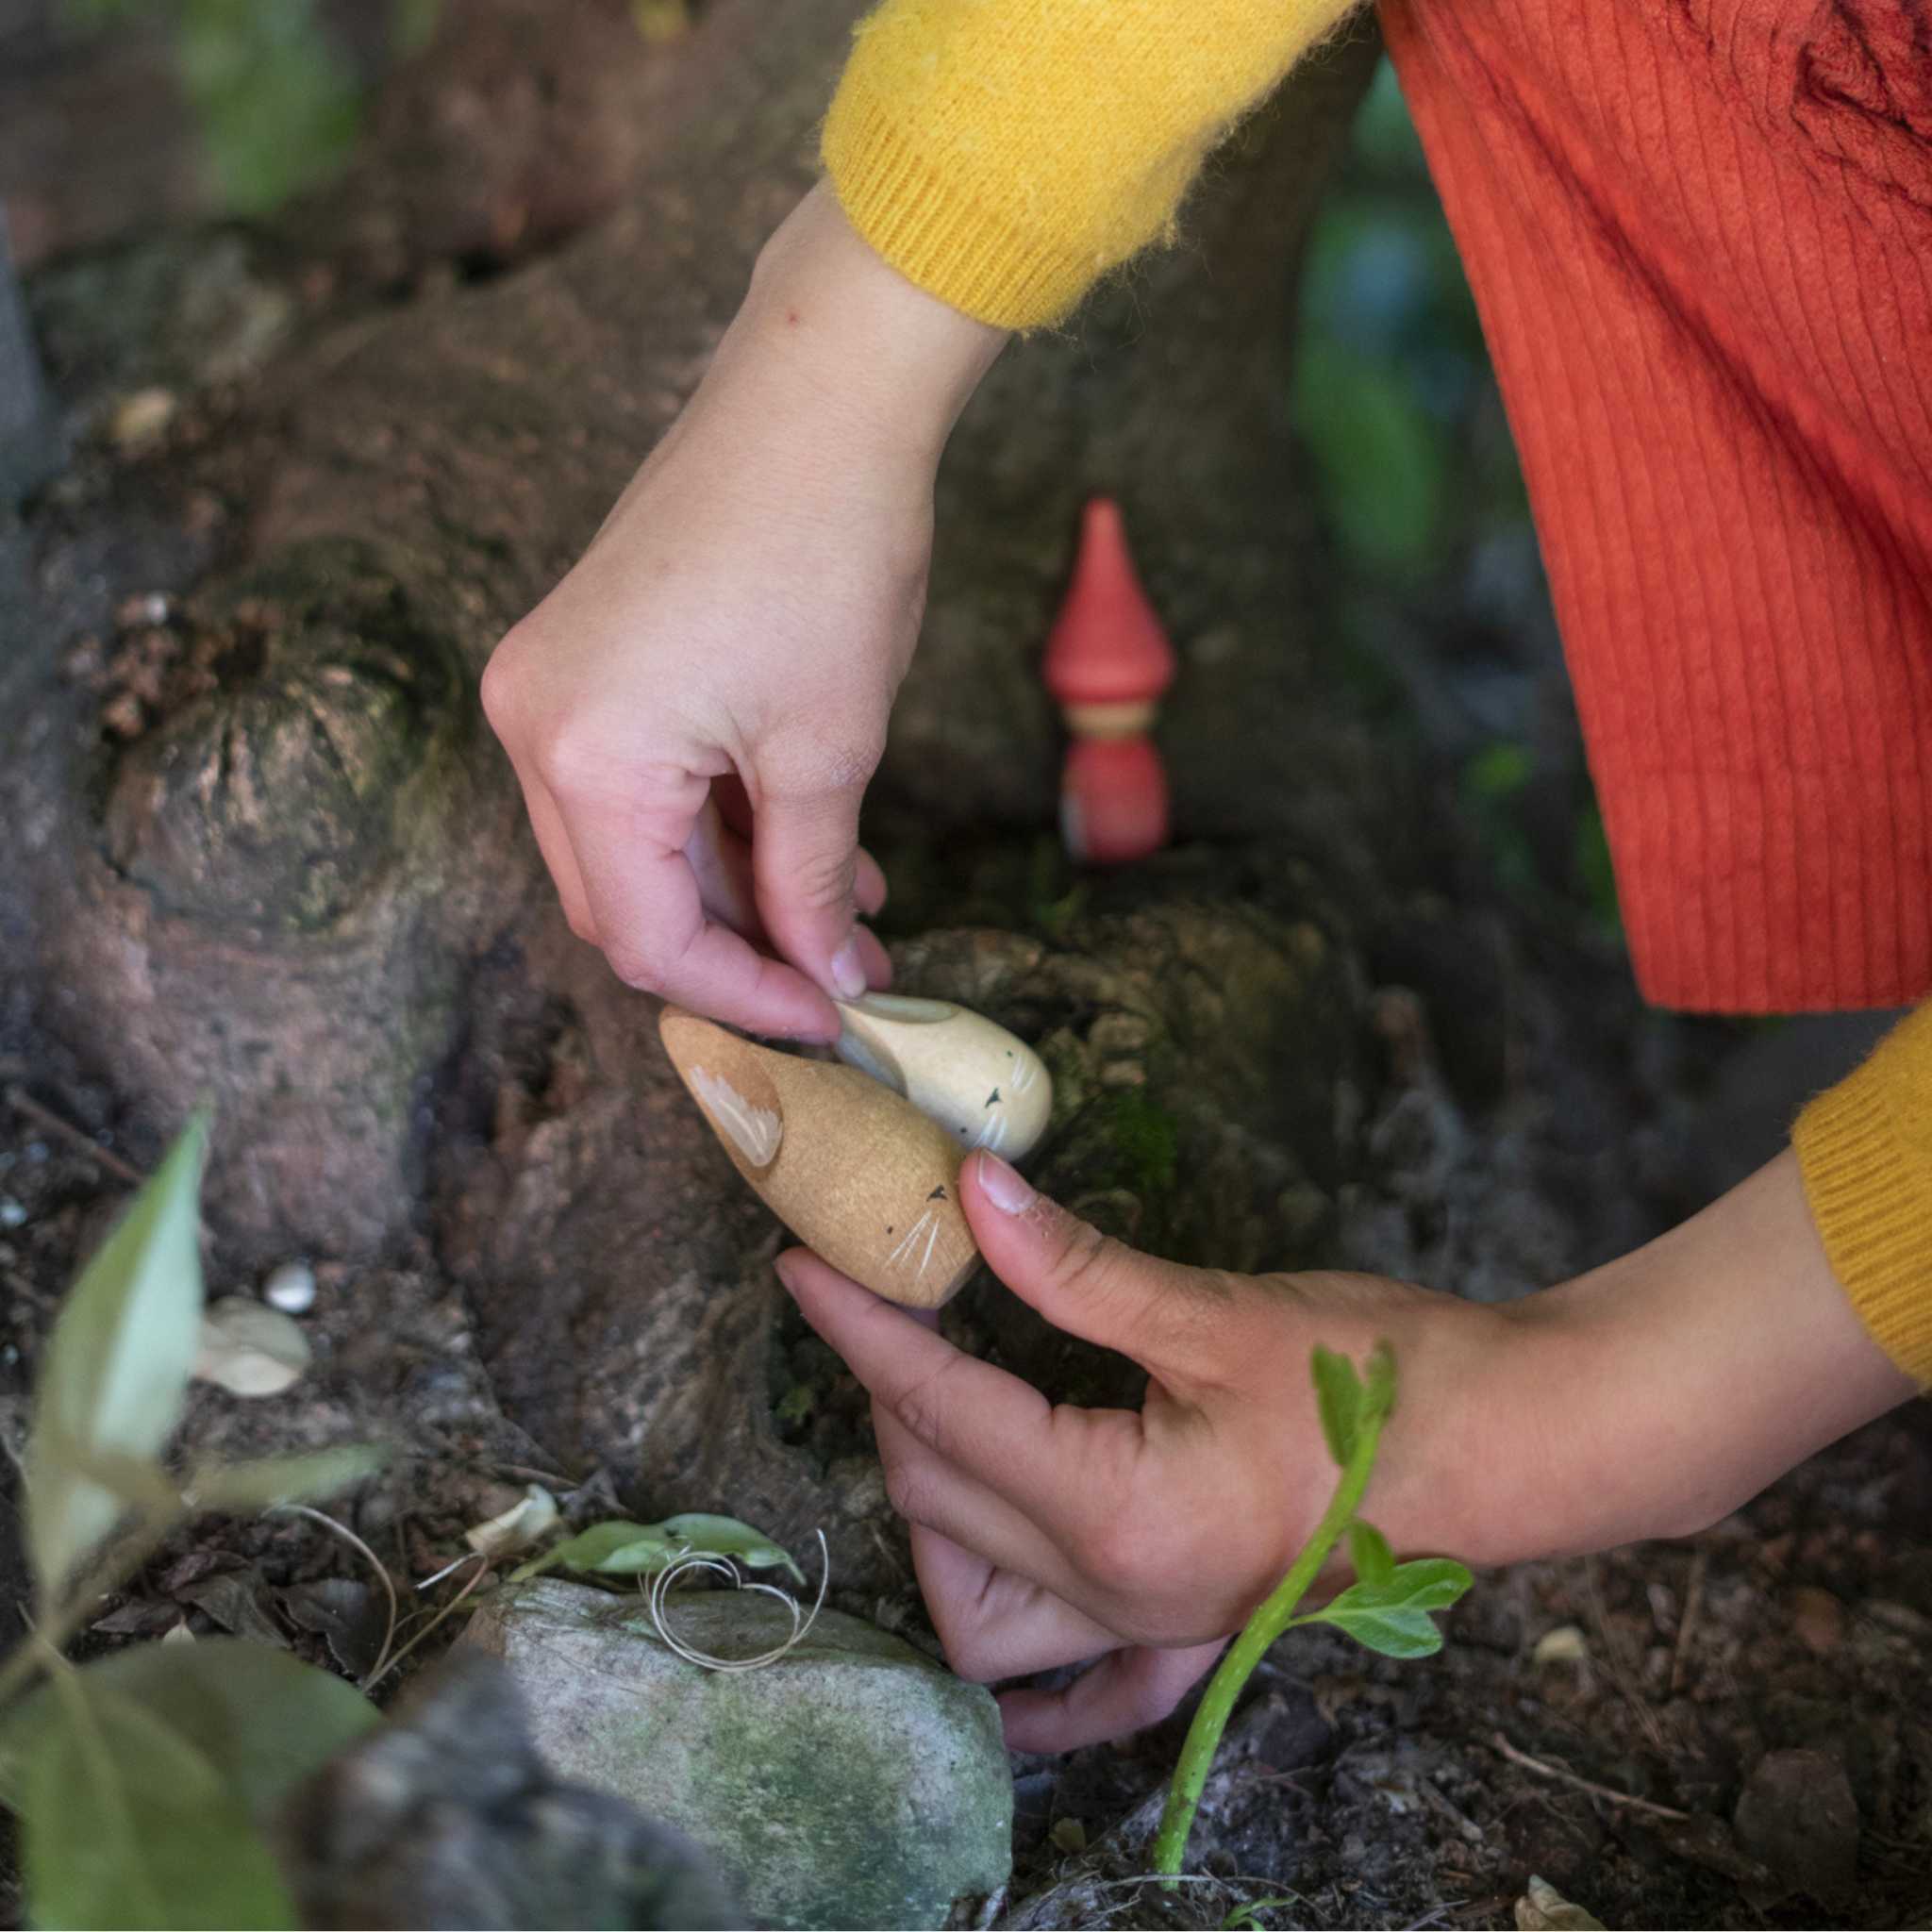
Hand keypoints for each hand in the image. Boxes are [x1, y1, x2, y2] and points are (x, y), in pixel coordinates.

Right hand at [481, 185, 1004, 1037]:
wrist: (819, 395)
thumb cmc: (830, 558)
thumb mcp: (828, 753)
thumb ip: (813, 884)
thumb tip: (828, 976)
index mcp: (582, 759)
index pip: (650, 941)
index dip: (746, 998)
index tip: (831, 1018)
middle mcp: (533, 726)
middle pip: (624, 901)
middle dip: (737, 950)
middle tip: (837, 975)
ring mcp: (547, 686)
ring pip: (634, 847)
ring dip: (734, 888)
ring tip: (849, 910)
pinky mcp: (582, 656)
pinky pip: (638, 780)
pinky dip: (715, 823)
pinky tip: (809, 843)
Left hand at [777, 1152, 1518, 1749]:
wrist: (1515, 1446)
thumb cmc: (1381, 1377)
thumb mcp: (1216, 1310)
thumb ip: (1076, 1264)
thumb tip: (970, 1193)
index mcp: (1116, 1516)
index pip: (941, 1412)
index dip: (861, 1329)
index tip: (807, 1264)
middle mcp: (1119, 1594)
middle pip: (942, 1499)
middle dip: (888, 1396)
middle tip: (885, 1301)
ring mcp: (1156, 1627)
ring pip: (981, 1616)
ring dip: (932, 1526)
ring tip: (934, 1426)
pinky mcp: (1195, 1627)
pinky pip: (1085, 1695)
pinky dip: (1029, 1690)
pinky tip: (1002, 1678)